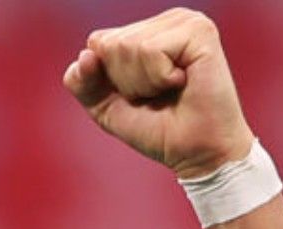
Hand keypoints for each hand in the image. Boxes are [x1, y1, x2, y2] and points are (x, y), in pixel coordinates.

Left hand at [62, 8, 253, 179]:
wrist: (196, 153)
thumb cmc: (158, 129)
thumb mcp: (105, 107)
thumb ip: (83, 82)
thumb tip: (85, 55)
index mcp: (147, 30)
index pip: (98, 42)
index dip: (109, 79)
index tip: (140, 94)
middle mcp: (167, 20)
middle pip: (110, 44)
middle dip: (126, 81)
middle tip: (157, 95)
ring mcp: (185, 21)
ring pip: (128, 45)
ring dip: (143, 81)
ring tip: (170, 89)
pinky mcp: (200, 31)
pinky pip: (150, 50)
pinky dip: (158, 77)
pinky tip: (182, 82)